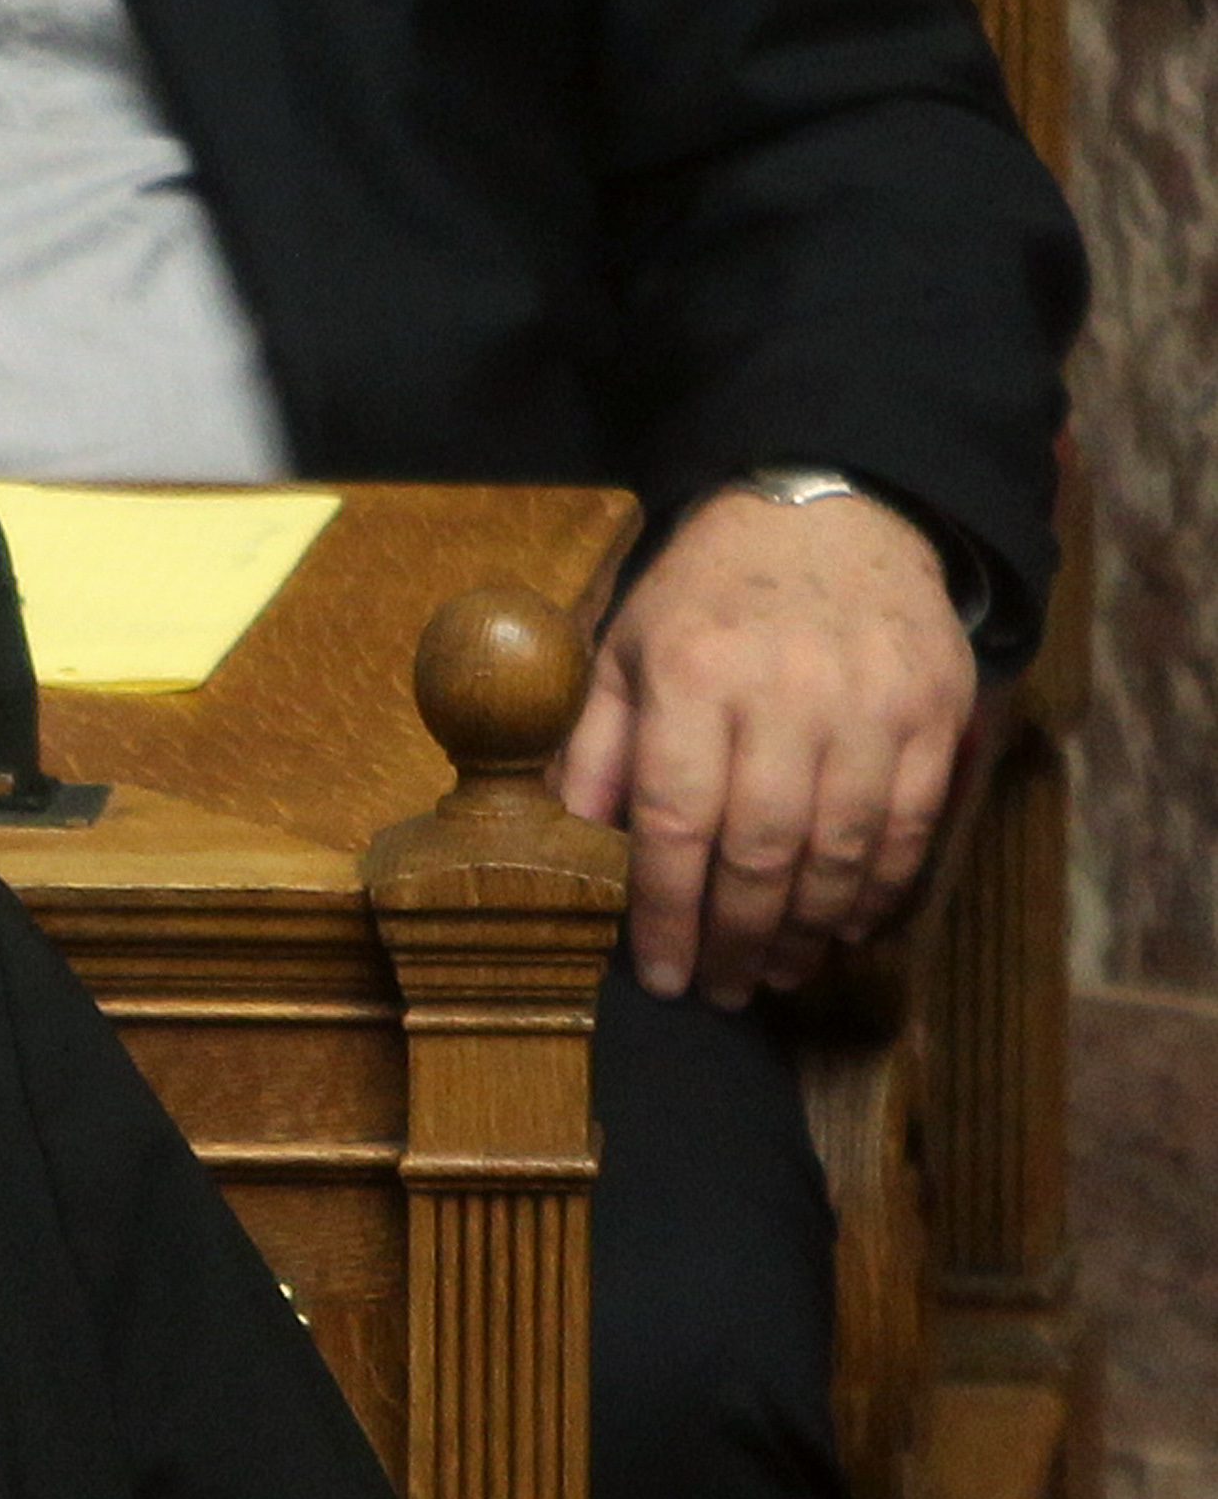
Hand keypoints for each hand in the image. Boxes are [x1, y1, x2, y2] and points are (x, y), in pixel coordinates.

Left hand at [559, 488, 975, 1010]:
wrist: (835, 507)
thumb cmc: (707, 598)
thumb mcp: (622, 655)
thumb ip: (591, 753)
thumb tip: (561, 852)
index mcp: (693, 676)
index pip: (676, 824)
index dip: (667, 914)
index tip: (661, 975)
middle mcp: (787, 690)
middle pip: (761, 850)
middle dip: (738, 938)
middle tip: (723, 990)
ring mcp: (871, 698)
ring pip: (840, 847)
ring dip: (808, 929)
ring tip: (779, 971)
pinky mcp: (936, 706)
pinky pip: (911, 822)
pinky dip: (878, 886)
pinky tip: (845, 924)